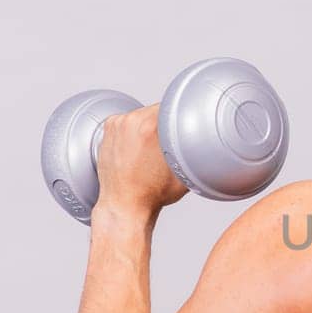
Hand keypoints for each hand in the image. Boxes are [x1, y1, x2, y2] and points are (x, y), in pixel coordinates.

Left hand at [93, 104, 187, 218]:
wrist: (124, 205)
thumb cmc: (152, 193)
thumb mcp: (183, 170)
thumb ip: (192, 149)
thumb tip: (204, 139)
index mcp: (149, 126)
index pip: (171, 106)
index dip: (179, 116)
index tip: (182, 126)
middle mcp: (130, 121)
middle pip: (155, 110)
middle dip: (163, 123)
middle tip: (167, 143)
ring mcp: (116, 125)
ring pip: (141, 116)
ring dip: (148, 126)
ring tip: (151, 149)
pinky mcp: (107, 131)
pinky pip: (127, 123)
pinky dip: (134, 132)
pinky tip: (138, 149)